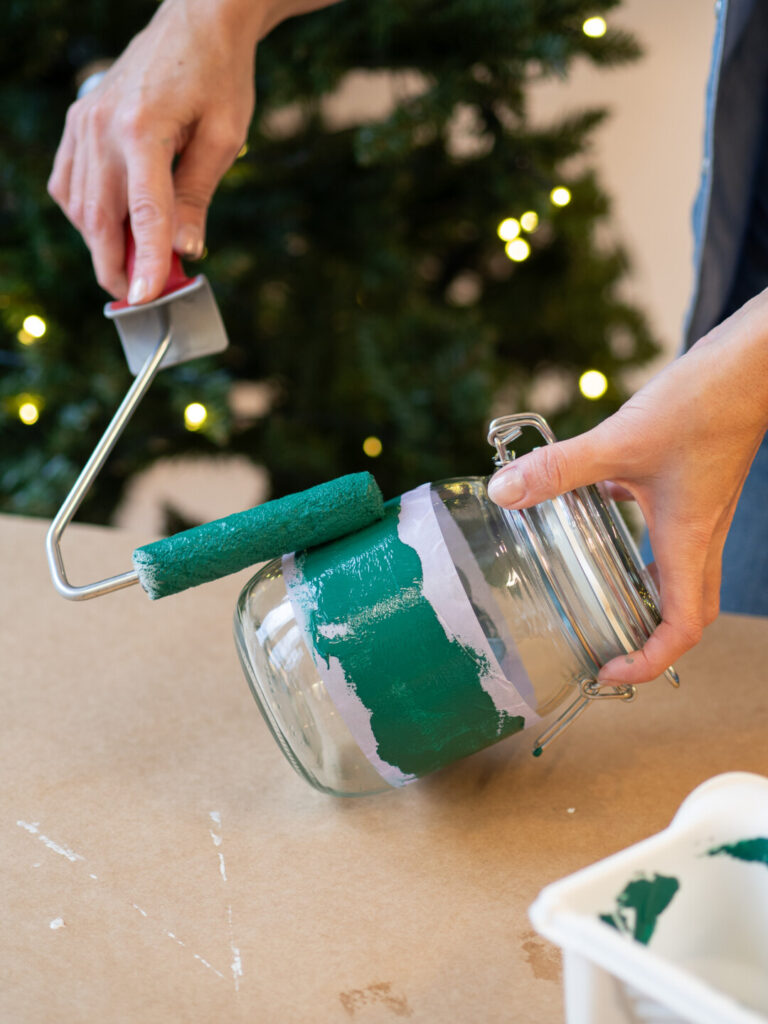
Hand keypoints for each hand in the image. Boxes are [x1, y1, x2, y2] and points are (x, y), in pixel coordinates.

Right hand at [48, 0, 261, 302]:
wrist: (196, 23)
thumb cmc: (219, 78)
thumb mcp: (224, 139)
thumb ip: (198, 196)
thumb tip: (185, 250)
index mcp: (143, 128)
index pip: (144, 213)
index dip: (146, 263)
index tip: (146, 299)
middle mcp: (102, 126)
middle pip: (100, 218)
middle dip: (117, 266)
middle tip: (139, 297)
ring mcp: (83, 123)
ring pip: (80, 207)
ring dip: (103, 244)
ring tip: (133, 265)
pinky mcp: (78, 122)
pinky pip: (69, 184)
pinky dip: (86, 215)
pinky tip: (111, 227)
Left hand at [487, 288, 767, 684]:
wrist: (754, 365)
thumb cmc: (704, 405)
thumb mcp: (619, 441)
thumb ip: (559, 470)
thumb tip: (505, 492)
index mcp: (686, 543)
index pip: (680, 629)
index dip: (647, 662)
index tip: (607, 669)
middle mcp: (698, 536)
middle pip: (687, 611)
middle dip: (651, 638)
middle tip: (607, 643)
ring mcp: (700, 511)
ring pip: (679, 571)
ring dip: (644, 590)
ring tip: (598, 590)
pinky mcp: (693, 483)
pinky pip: (667, 526)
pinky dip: (636, 532)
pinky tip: (598, 505)